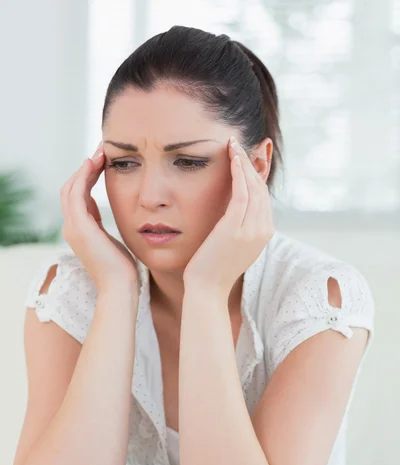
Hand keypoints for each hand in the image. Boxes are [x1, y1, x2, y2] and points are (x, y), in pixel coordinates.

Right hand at [60, 142, 138, 294]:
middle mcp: (72, 227)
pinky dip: (83, 175)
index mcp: (81, 230)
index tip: (105, 161)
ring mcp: (72, 227)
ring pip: (71, 187)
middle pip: (72, 188)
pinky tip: (95, 162)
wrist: (120, 288)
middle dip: (86, 167)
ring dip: (85, 167)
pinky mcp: (79, 226)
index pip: (80, 195)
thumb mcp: (116, 242)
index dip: (90, 176)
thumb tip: (116, 213)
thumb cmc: (124, 270)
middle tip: (103, 150)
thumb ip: (110, 227)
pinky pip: (76, 192)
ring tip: (101, 151)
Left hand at [183, 136, 273, 297]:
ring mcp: (251, 230)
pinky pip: (242, 193)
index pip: (263, 197)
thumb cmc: (213, 269)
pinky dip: (238, 173)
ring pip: (253, 187)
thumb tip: (233, 210)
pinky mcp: (235, 228)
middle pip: (261, 188)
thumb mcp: (232, 245)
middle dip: (251, 164)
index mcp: (264, 233)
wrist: (207, 290)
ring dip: (244, 163)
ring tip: (233, 146)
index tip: (243, 158)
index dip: (254, 175)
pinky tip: (232, 158)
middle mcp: (263, 230)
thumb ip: (238, 227)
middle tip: (238, 145)